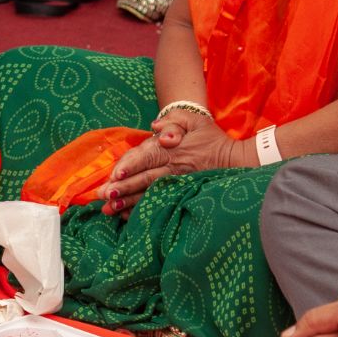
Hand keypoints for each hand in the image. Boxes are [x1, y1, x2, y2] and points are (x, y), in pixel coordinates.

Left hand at [98, 110, 240, 214]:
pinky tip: (126, 215)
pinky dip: (142, 210)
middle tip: (103, 195)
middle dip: (123, 188)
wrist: (235, 161)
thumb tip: (155, 127)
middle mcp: (173, 167)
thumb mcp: (195, 120)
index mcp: (173, 149)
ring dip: (128, 202)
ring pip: (149, 194)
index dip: (130, 165)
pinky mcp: (180, 194)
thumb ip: (174, 120)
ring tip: (109, 209)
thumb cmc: (211, 138)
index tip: (115, 174)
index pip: (147, 156)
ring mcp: (177, 183)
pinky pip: (158, 203)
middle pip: (144, 178)